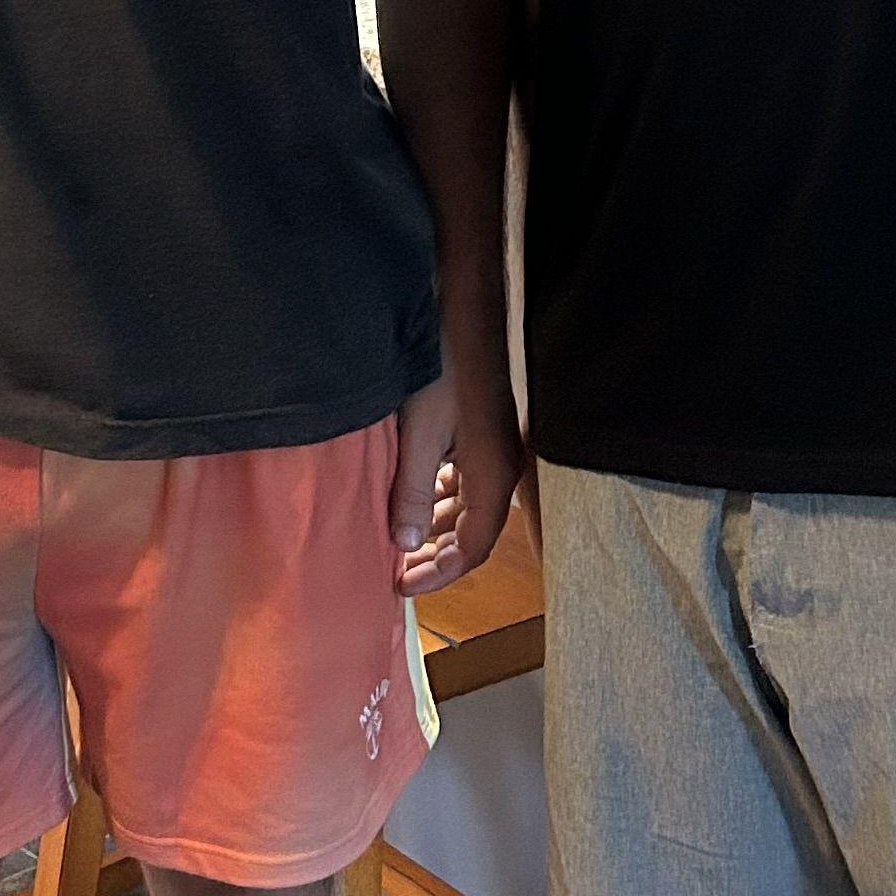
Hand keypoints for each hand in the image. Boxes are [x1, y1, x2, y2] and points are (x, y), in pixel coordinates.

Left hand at [389, 364, 524, 597]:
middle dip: (435, 553)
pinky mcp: (480, 432)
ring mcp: (492, 449)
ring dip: (434, 524)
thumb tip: (405, 545)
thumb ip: (412, 494)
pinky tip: (409, 492)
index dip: (440, 573)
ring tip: (396, 535)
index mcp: (493, 475)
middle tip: (395, 565)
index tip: (403, 584)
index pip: (474, 547)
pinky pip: (462, 480)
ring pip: (466, 506)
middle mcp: (500, 467)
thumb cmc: (445, 367)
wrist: (462, 311)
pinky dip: (437, 495)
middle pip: (473, 531)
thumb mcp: (419, 435)